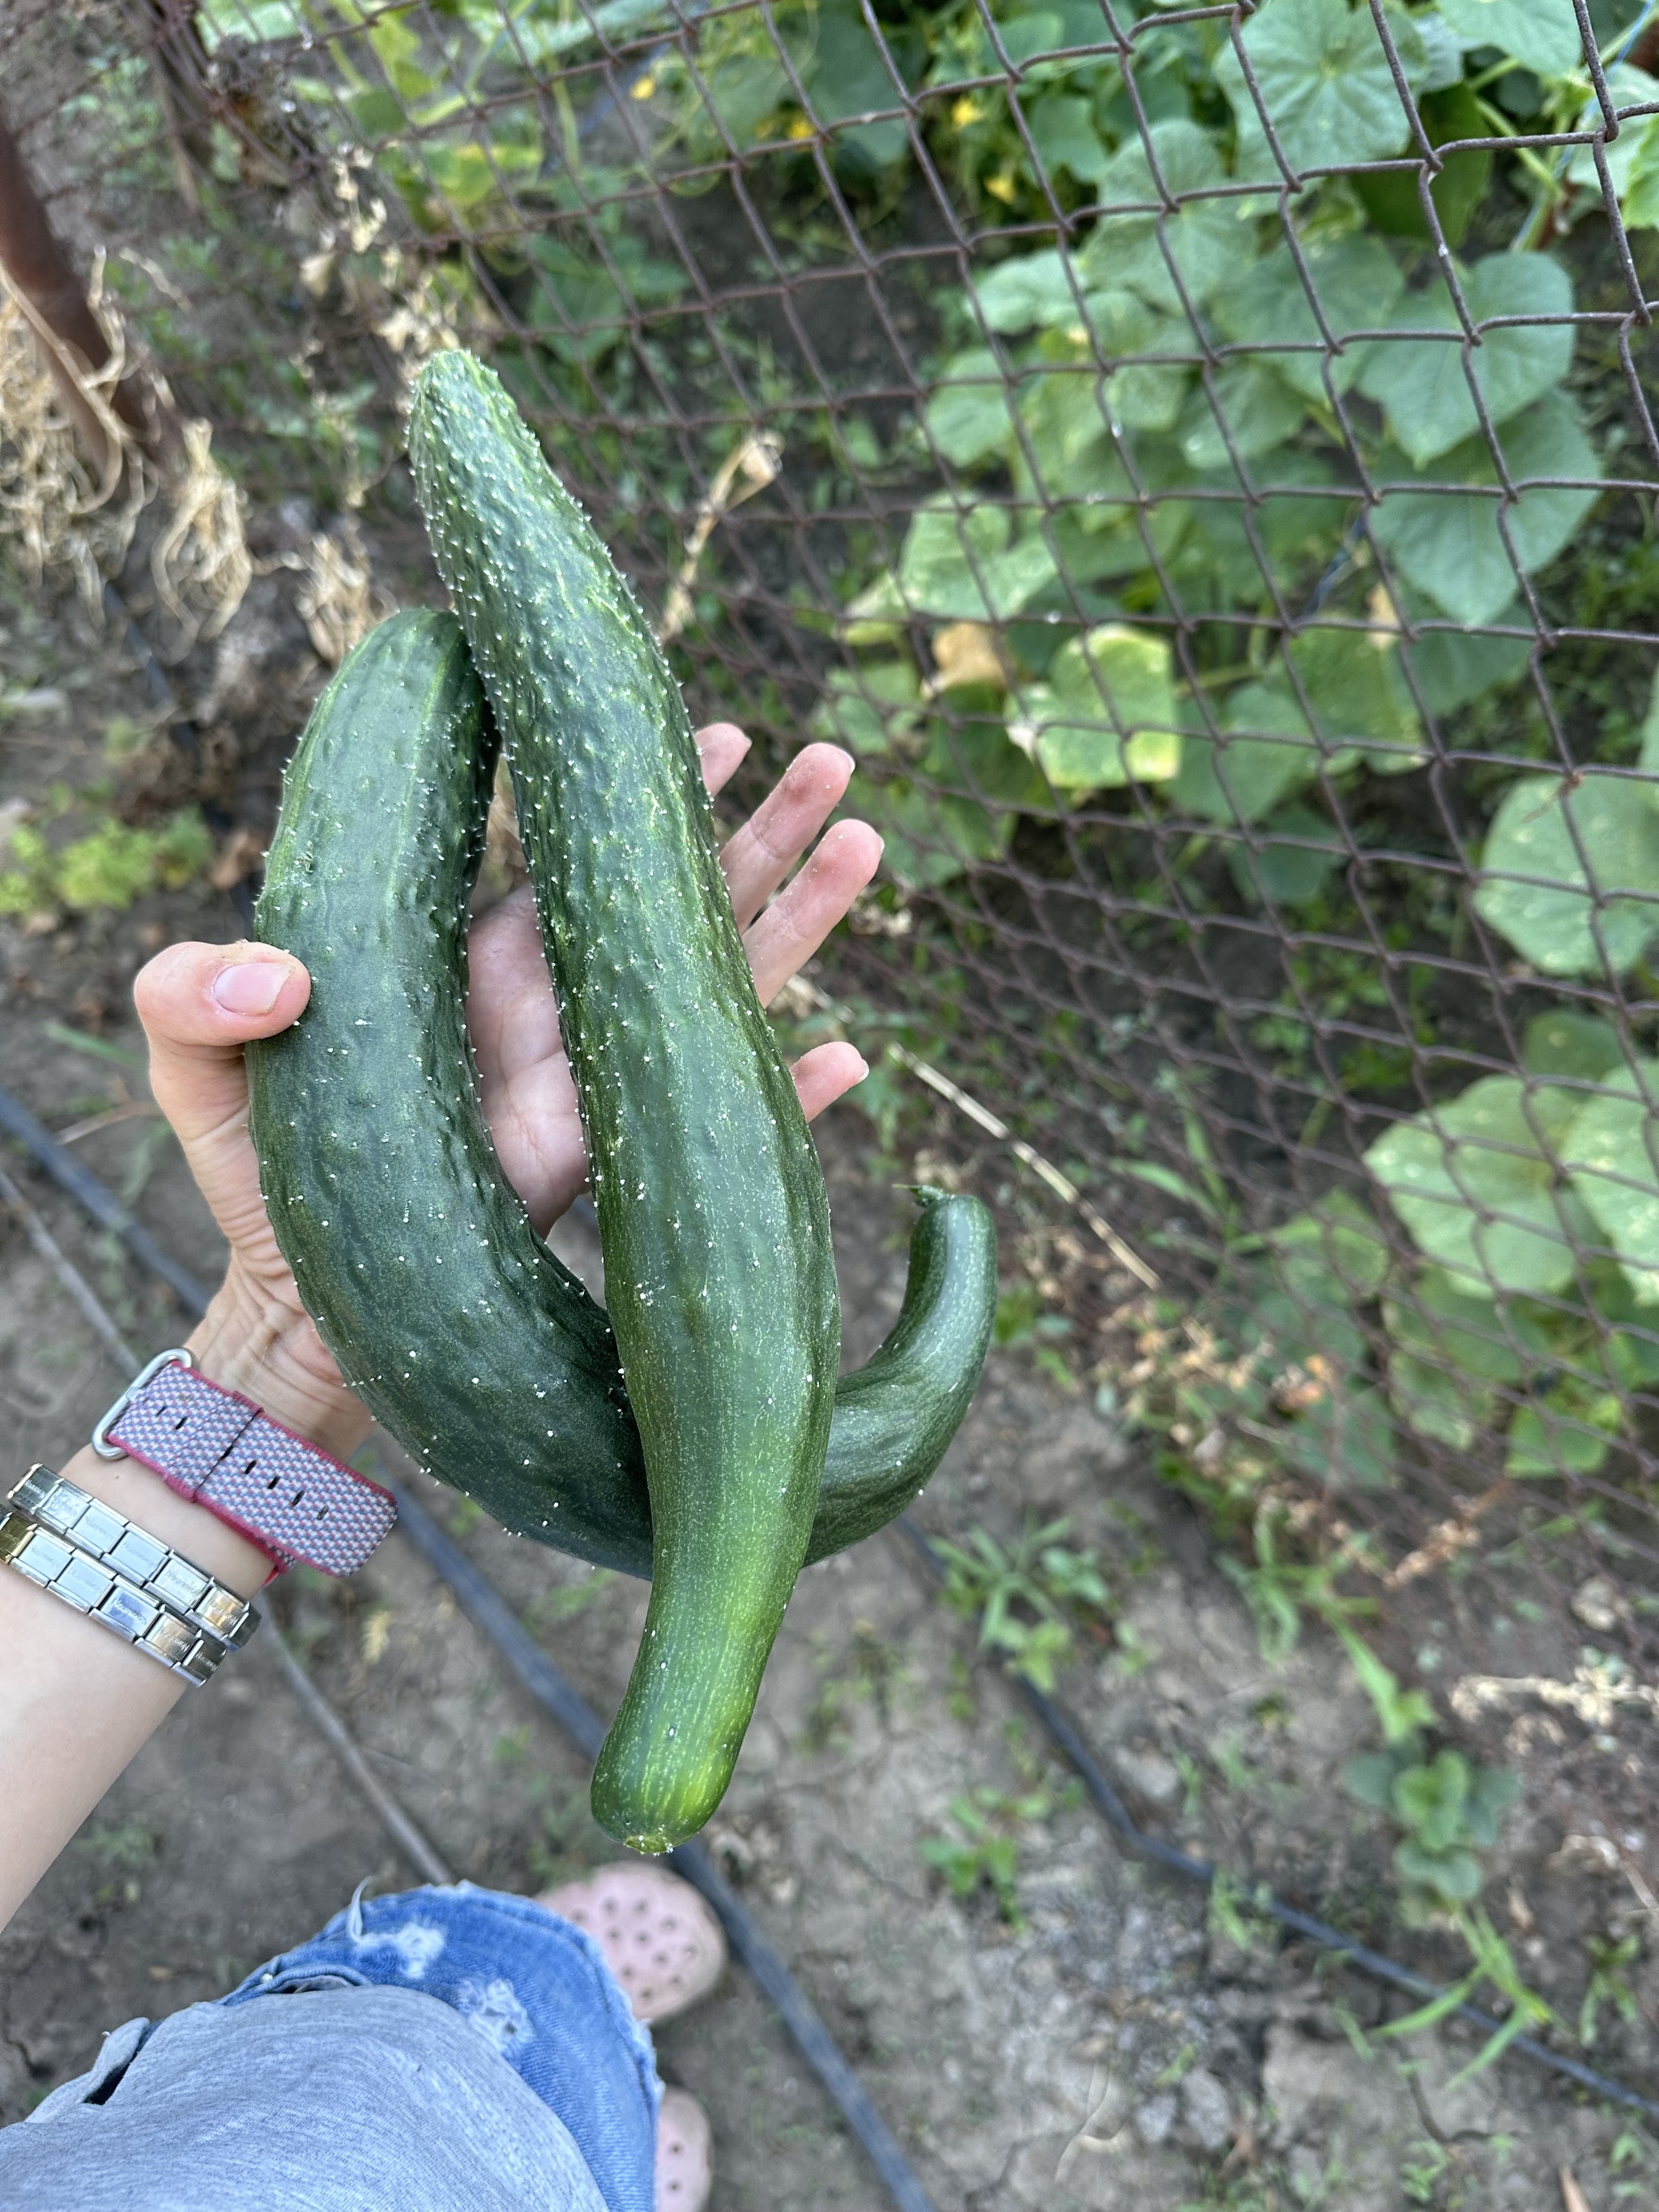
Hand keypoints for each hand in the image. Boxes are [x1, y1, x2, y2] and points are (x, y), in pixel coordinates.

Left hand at [133, 729, 879, 1457]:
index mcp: (476, 954)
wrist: (302, 1307)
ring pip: (719, 982)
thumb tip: (283, 970)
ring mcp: (597, 1083)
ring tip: (866, 840)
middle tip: (829, 756)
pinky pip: (716, 1123)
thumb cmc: (252, 1172)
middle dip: (758, 826)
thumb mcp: (192, 1062)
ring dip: (799, 917)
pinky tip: (849, 1056)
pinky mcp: (615, 1167)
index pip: (575, 847)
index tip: (703, 726)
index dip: (634, 784)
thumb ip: (192, 989)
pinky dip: (787, 1098)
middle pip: (679, 895)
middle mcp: (556, 1003)